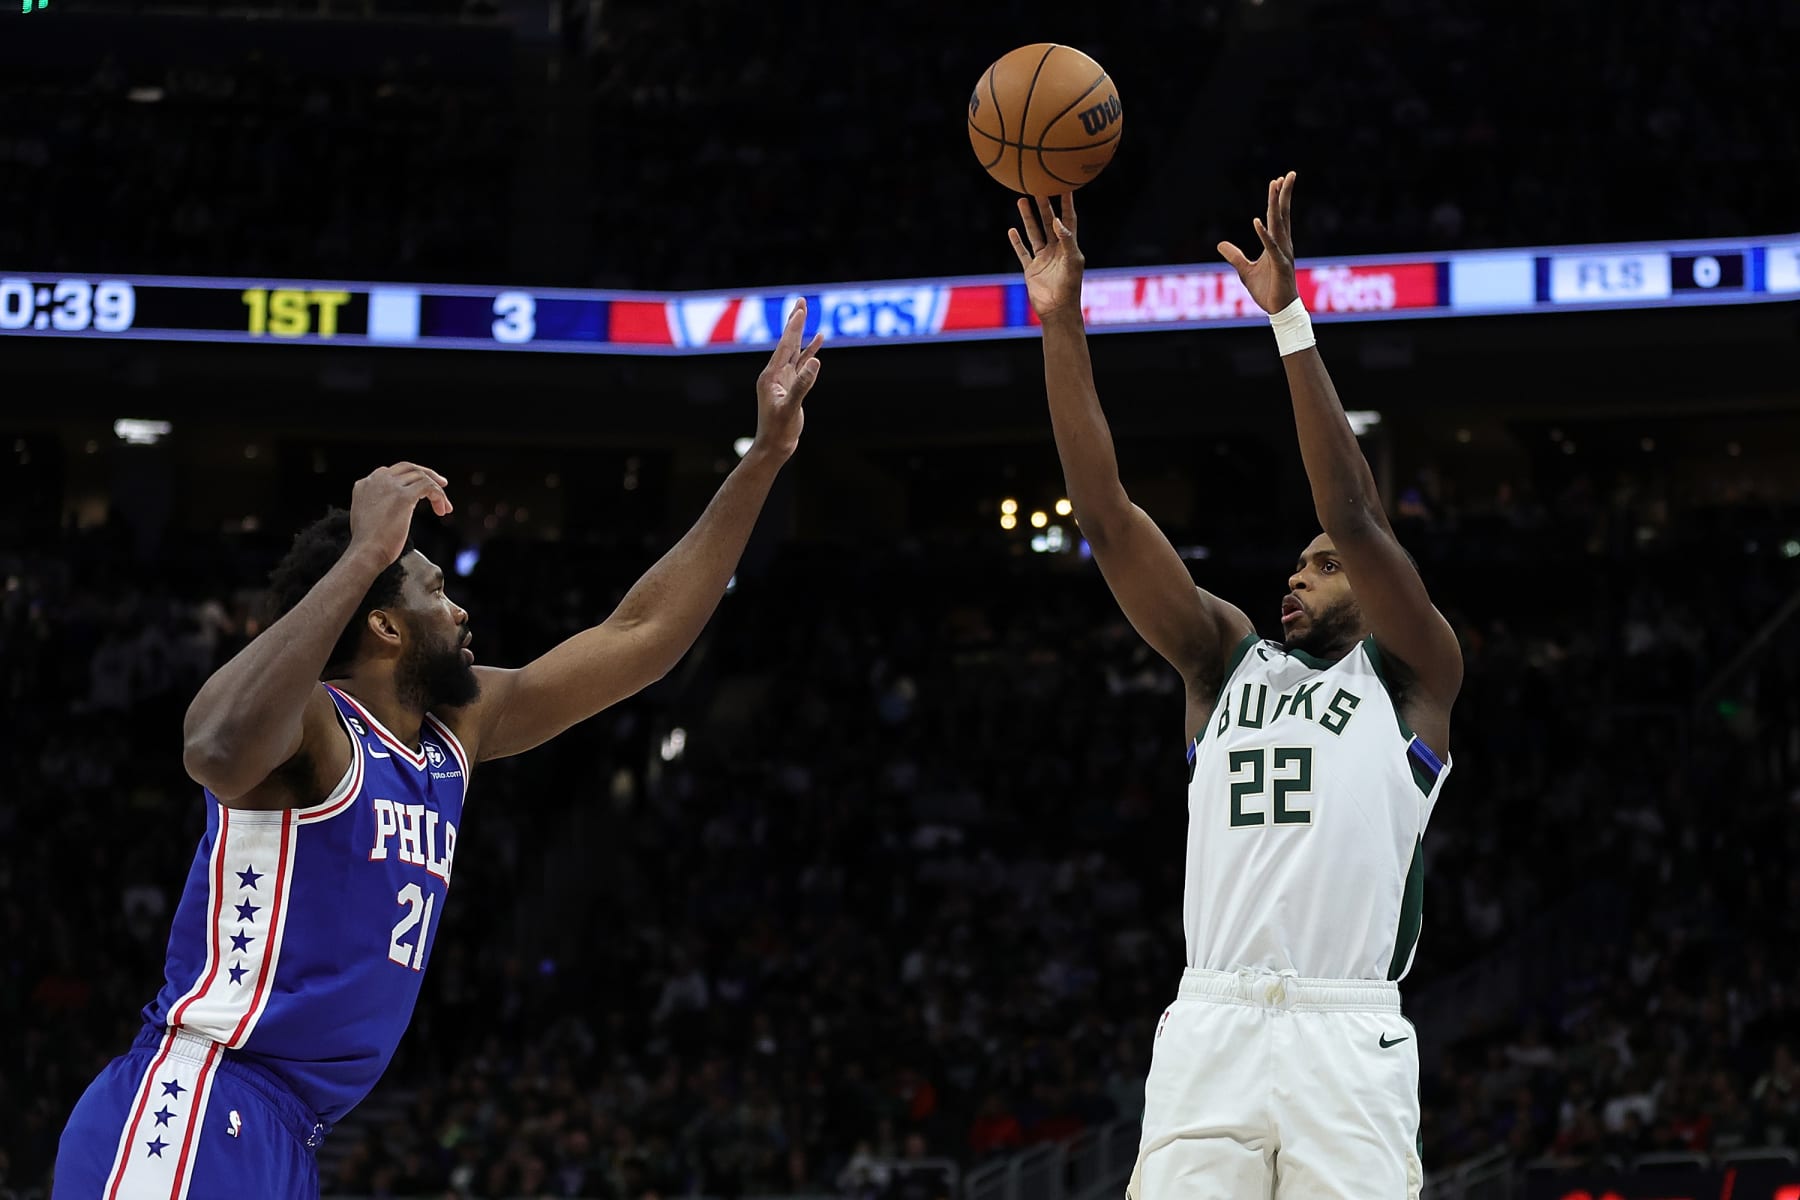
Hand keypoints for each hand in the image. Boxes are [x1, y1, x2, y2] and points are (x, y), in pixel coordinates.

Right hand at [348, 462, 450, 565]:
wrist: (366, 552)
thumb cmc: (368, 544)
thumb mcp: (366, 516)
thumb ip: (378, 504)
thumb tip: (395, 506)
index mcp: (365, 484)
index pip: (393, 472)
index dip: (411, 478)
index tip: (423, 486)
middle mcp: (376, 480)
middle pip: (408, 467)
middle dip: (428, 475)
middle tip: (442, 484)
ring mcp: (390, 486)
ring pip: (421, 477)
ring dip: (437, 492)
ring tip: (444, 508)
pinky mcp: (403, 496)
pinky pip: (428, 487)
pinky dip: (439, 496)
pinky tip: (441, 509)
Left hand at [751, 298, 824, 462]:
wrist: (774, 447)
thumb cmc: (778, 430)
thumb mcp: (790, 408)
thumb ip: (802, 385)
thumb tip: (815, 361)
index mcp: (771, 376)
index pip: (785, 346)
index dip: (794, 327)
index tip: (800, 308)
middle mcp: (775, 374)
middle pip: (787, 342)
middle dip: (795, 322)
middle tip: (800, 301)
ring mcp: (783, 379)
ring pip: (794, 351)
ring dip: (801, 333)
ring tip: (805, 314)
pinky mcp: (791, 386)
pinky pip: (801, 364)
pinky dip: (809, 352)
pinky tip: (817, 342)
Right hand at [1009, 192, 1083, 320]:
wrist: (1057, 310)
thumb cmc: (1070, 287)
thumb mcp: (1072, 261)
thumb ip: (1067, 240)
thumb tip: (1057, 221)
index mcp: (1069, 246)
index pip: (1068, 219)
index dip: (1067, 204)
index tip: (1066, 186)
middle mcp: (1056, 250)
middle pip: (1049, 222)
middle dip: (1044, 205)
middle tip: (1038, 187)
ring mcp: (1043, 259)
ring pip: (1034, 233)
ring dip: (1028, 218)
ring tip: (1021, 200)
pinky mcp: (1031, 269)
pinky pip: (1022, 252)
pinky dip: (1016, 242)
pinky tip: (1011, 230)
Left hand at [1218, 171, 1300, 314]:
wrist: (1278, 309)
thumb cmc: (1267, 290)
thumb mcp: (1244, 270)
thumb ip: (1234, 256)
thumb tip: (1220, 244)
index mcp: (1277, 244)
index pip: (1278, 217)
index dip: (1277, 199)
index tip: (1277, 181)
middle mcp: (1283, 245)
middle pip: (1282, 215)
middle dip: (1284, 194)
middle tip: (1289, 174)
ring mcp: (1283, 254)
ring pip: (1279, 225)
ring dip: (1276, 205)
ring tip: (1277, 186)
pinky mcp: (1280, 266)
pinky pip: (1271, 247)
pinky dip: (1264, 234)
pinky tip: (1257, 221)